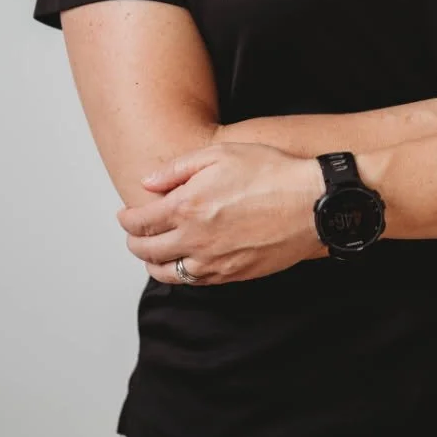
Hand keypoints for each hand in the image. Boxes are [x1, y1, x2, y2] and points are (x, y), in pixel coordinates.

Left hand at [115, 142, 327, 284]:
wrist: (311, 203)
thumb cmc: (270, 172)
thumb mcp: (220, 154)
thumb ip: (177, 169)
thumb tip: (148, 183)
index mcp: (186, 206)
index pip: (140, 222)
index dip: (127, 219)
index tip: (125, 215)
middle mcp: (194, 239)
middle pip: (148, 251)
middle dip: (134, 242)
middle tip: (133, 235)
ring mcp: (213, 262)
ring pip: (169, 273)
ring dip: (154, 264)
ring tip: (152, 255)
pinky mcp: (233, 275)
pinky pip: (196, 283)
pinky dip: (182, 276)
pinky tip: (184, 265)